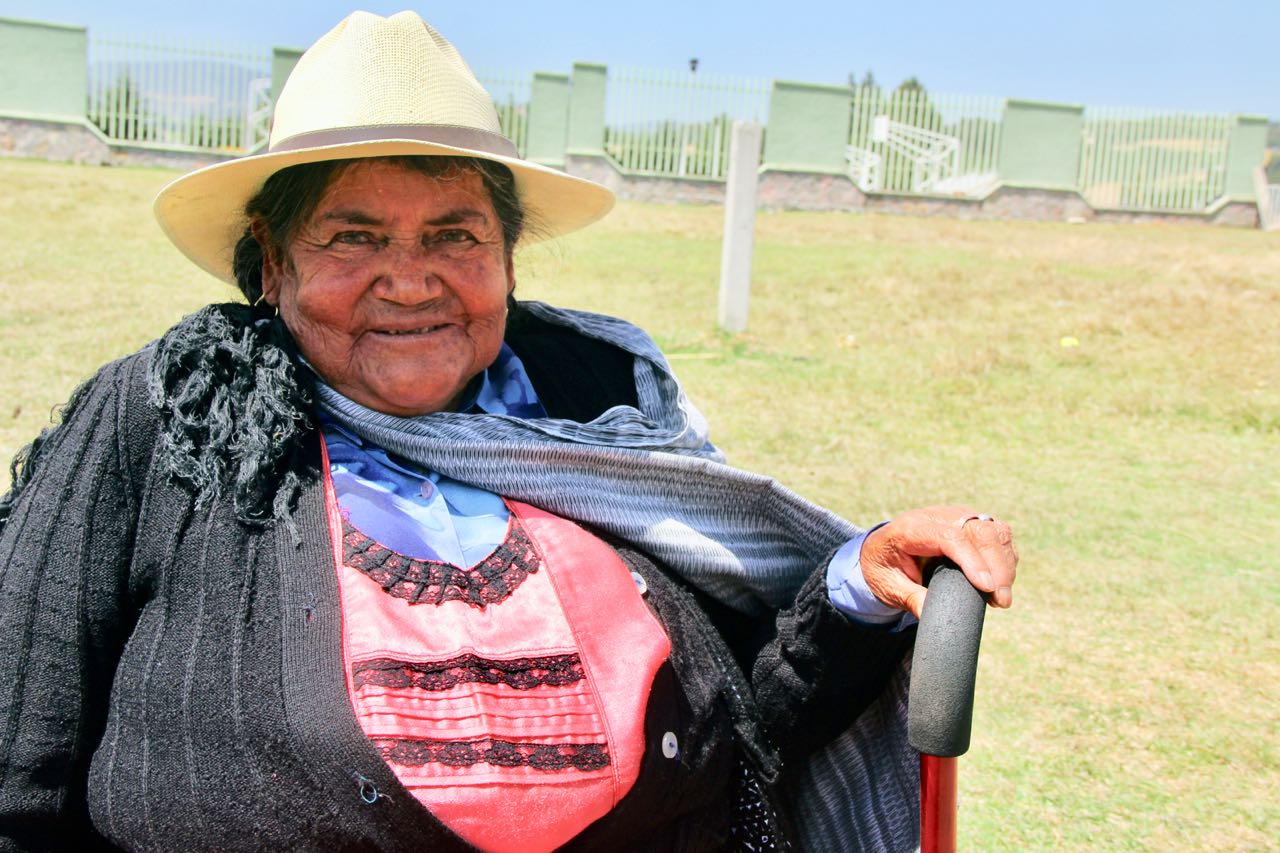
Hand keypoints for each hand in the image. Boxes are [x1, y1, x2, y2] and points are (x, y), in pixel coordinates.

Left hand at [860, 506, 1017, 618]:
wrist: (882, 548)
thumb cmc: (884, 567)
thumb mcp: (888, 586)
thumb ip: (910, 598)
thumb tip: (932, 615)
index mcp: (911, 529)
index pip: (950, 537)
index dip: (972, 561)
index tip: (987, 588)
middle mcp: (937, 516)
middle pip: (979, 531)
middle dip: (997, 566)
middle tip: (1001, 601)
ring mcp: (957, 516)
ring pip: (994, 530)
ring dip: (1005, 563)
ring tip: (1001, 597)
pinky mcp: (971, 522)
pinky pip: (998, 534)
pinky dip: (1006, 558)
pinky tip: (1001, 583)